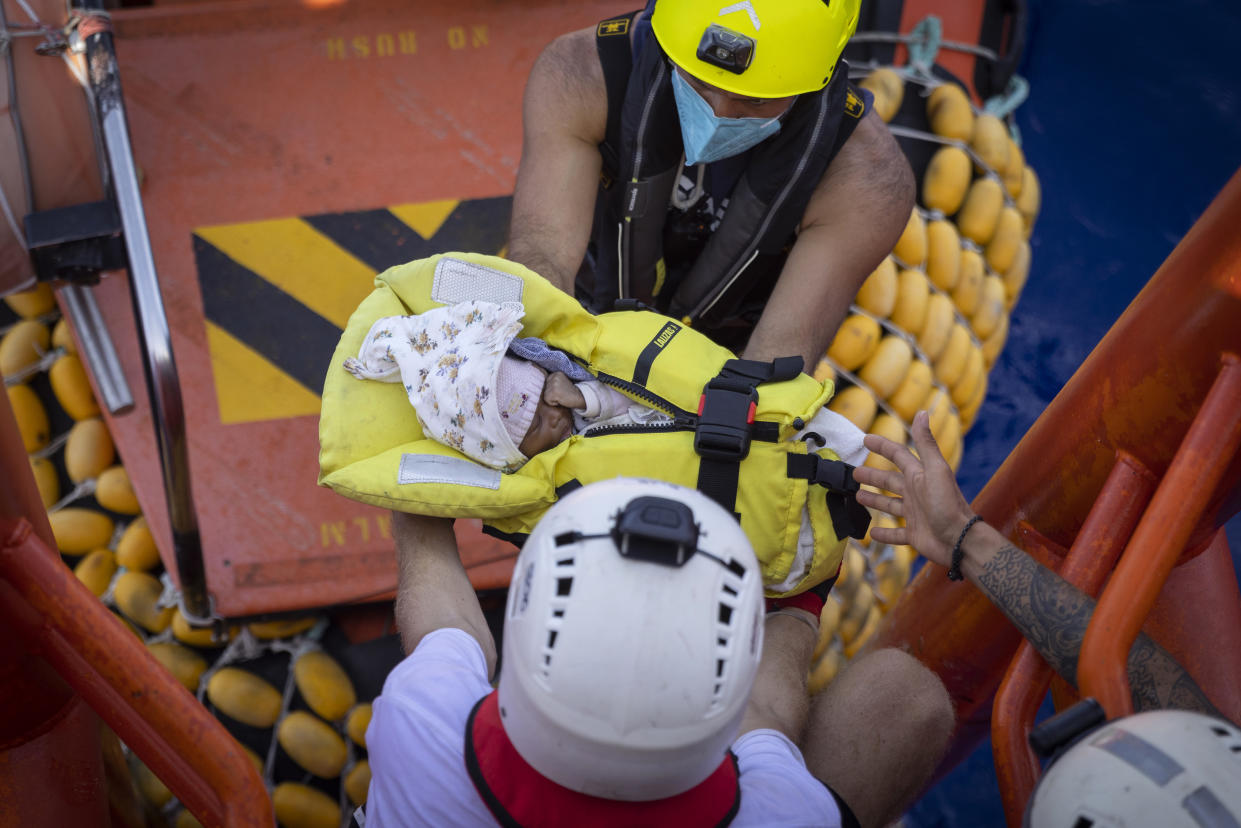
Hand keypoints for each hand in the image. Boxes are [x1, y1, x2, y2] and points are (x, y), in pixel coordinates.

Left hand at [542, 371, 585, 408]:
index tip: (561, 391)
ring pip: (545, 396)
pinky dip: (554, 403)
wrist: (581, 397)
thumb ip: (552, 382)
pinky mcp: (554, 392)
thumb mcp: (561, 383)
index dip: (551, 390)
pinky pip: (548, 401)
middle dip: (551, 395)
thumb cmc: (570, 393)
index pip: (544, 384)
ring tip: (562, 397)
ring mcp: (554, 384)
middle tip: (562, 394)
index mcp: (555, 373)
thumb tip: (538, 385)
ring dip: (553, 399)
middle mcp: (554, 376)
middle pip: (544, 390)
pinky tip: (562, 400)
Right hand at [852, 411, 974, 567]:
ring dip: (874, 501)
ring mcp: (915, 514)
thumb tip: (922, 412)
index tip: (866, 439)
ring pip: (890, 505)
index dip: (882, 446)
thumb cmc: (947, 503)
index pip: (898, 455)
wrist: (960, 539)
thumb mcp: (935, 469)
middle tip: (855, 472)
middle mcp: (916, 493)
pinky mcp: (914, 534)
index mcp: (919, 475)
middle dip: (873, 476)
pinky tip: (872, 534)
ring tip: (858, 497)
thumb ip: (926, 443)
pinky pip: (896, 533)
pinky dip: (884, 534)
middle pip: (890, 481)